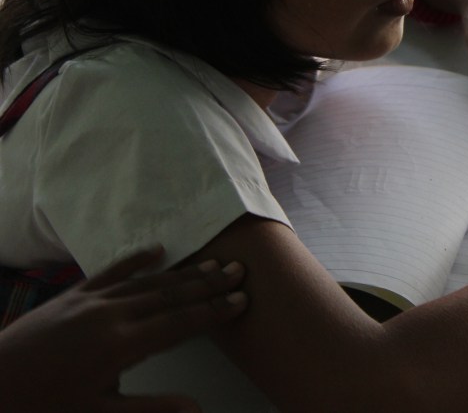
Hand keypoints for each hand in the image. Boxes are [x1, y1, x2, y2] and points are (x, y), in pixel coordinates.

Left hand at [0, 246, 246, 412]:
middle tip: (239, 270)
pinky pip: (111, 271)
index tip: (242, 299)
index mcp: (122, 346)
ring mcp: (91, 300)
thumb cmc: (45, 406)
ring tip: (213, 264)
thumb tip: (198, 409)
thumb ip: (151, 409)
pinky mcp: (72, 294)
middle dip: (208, 284)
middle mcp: (112, 315)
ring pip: (147, 281)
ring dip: (183, 273)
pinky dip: (136, 259)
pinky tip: (158, 250)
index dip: (215, 311)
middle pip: (171, 295)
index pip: (181, 322)